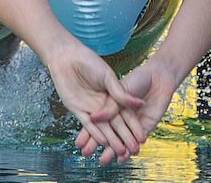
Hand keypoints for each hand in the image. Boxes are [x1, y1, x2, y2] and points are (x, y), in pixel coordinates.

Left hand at [46, 45, 145, 161]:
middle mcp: (102, 105)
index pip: (126, 115)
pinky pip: (87, 125)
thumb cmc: (89, 62)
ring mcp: (90, 108)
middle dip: (125, 138)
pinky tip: (103, 143)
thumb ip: (121, 93)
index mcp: (113, 96)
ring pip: (103, 128)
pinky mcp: (77, 110)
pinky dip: (95, 133)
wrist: (67, 57)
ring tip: (120, 153)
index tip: (144, 138)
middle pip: (116, 125)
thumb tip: (141, 104)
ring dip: (111, 140)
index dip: (134, 127)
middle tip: (134, 151)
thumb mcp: (108, 77)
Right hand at [75, 59, 180, 164]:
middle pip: (106, 133)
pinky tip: (122, 159)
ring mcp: (131, 123)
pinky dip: (128, 151)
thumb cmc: (137, 80)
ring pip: (119, 139)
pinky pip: (134, 140)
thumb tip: (94, 118)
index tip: (79, 143)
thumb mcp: (119, 90)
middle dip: (96, 144)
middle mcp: (119, 116)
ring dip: (111, 151)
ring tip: (103, 161)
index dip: (88, 133)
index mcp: (110, 105)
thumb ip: (109, 107)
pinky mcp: (144, 127)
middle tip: (86, 154)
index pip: (97, 122)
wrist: (158, 78)